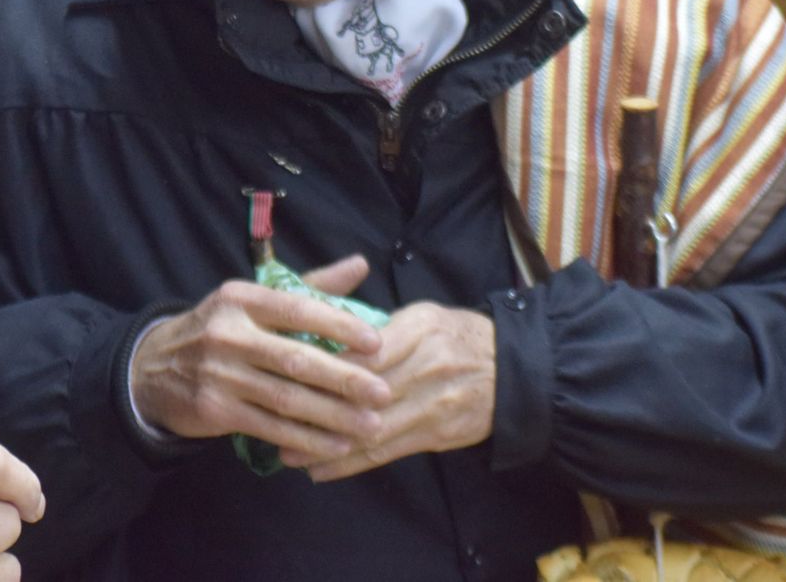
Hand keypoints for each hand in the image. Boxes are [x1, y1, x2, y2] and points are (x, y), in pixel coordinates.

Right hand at [130, 255, 390, 458]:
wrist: (152, 369)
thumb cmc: (219, 330)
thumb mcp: (252, 300)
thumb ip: (309, 286)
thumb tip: (360, 264)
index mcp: (242, 298)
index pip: (297, 309)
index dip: (339, 325)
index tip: (376, 343)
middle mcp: (228, 333)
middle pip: (297, 359)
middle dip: (345, 379)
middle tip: (383, 393)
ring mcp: (219, 373)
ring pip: (287, 398)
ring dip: (333, 416)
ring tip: (370, 425)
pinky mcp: (215, 409)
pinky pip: (271, 427)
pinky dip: (306, 438)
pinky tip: (336, 445)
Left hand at [281, 301, 495, 481]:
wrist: (512, 370)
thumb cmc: (455, 335)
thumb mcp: (421, 315)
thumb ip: (379, 327)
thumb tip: (325, 335)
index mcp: (419, 329)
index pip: (363, 351)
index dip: (325, 366)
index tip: (287, 373)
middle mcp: (427, 367)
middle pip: (363, 393)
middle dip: (316, 408)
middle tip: (273, 416)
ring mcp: (432, 405)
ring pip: (370, 429)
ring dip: (325, 445)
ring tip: (286, 452)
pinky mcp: (435, 436)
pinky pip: (386, 454)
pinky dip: (349, 464)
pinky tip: (319, 470)